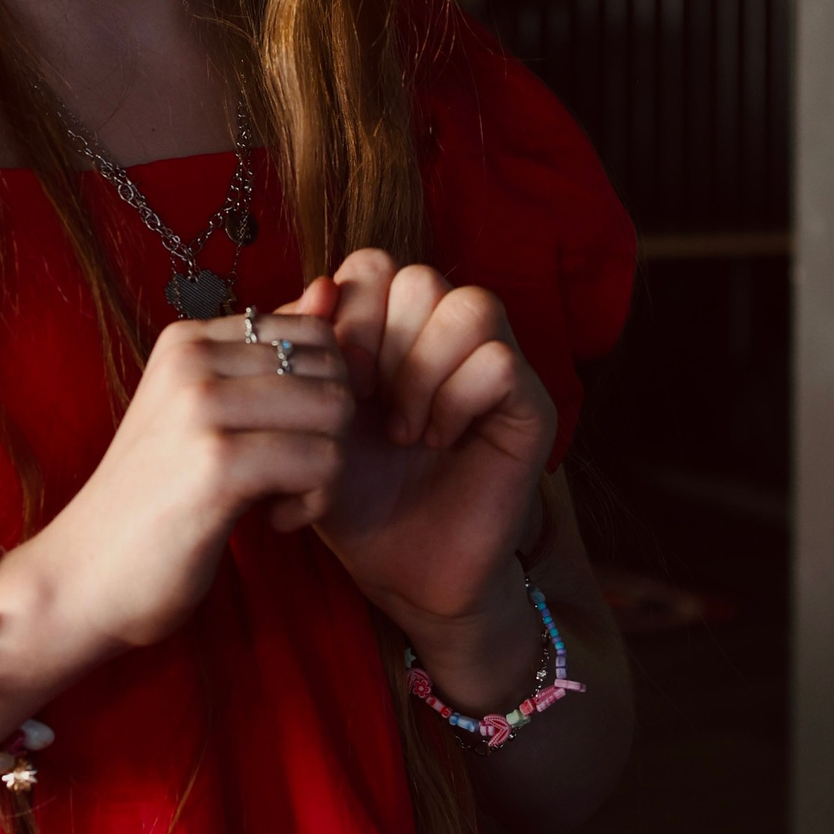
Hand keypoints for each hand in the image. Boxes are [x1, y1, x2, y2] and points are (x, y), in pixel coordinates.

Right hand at [25, 308, 352, 661]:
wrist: (83, 578)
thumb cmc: (152, 502)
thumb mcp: (205, 416)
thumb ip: (268, 358)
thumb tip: (328, 289)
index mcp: (188, 339)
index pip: (312, 331)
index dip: (324, 391)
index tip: (288, 440)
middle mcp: (192, 359)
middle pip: (332, 369)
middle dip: (334, 428)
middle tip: (295, 477)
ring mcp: (202, 406)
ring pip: (336, 411)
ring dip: (330, 466)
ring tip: (287, 498)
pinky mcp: (217, 462)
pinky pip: (322, 460)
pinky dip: (316, 499)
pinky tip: (276, 521)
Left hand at [277, 253, 555, 701]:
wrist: (397, 569)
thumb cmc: (351, 495)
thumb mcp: (308, 418)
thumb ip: (304, 352)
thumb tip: (316, 285)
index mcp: (391, 330)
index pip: (376, 264)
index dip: (350, 311)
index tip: (331, 378)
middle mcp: (445, 338)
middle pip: (421, 277)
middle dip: (381, 338)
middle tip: (363, 401)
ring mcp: (491, 368)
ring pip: (471, 306)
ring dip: (422, 367)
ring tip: (401, 427)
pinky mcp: (529, 407)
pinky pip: (500, 362)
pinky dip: (457, 399)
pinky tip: (434, 440)